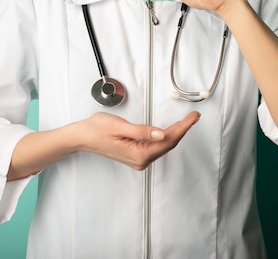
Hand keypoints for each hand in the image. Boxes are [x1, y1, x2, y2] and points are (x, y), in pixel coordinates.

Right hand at [78, 111, 200, 170]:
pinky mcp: (137, 156)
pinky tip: (171, 129)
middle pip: (168, 144)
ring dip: (176, 133)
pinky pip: (156, 146)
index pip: (167, 140)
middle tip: (194, 116)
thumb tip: (160, 133)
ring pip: (163, 146)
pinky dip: (166, 137)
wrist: (83, 137)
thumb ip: (142, 131)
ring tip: (187, 121)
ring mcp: (139, 160)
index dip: (183, 127)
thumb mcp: (119, 126)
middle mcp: (141, 161)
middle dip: (183, 129)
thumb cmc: (96, 130)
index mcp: (138, 154)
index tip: (193, 117)